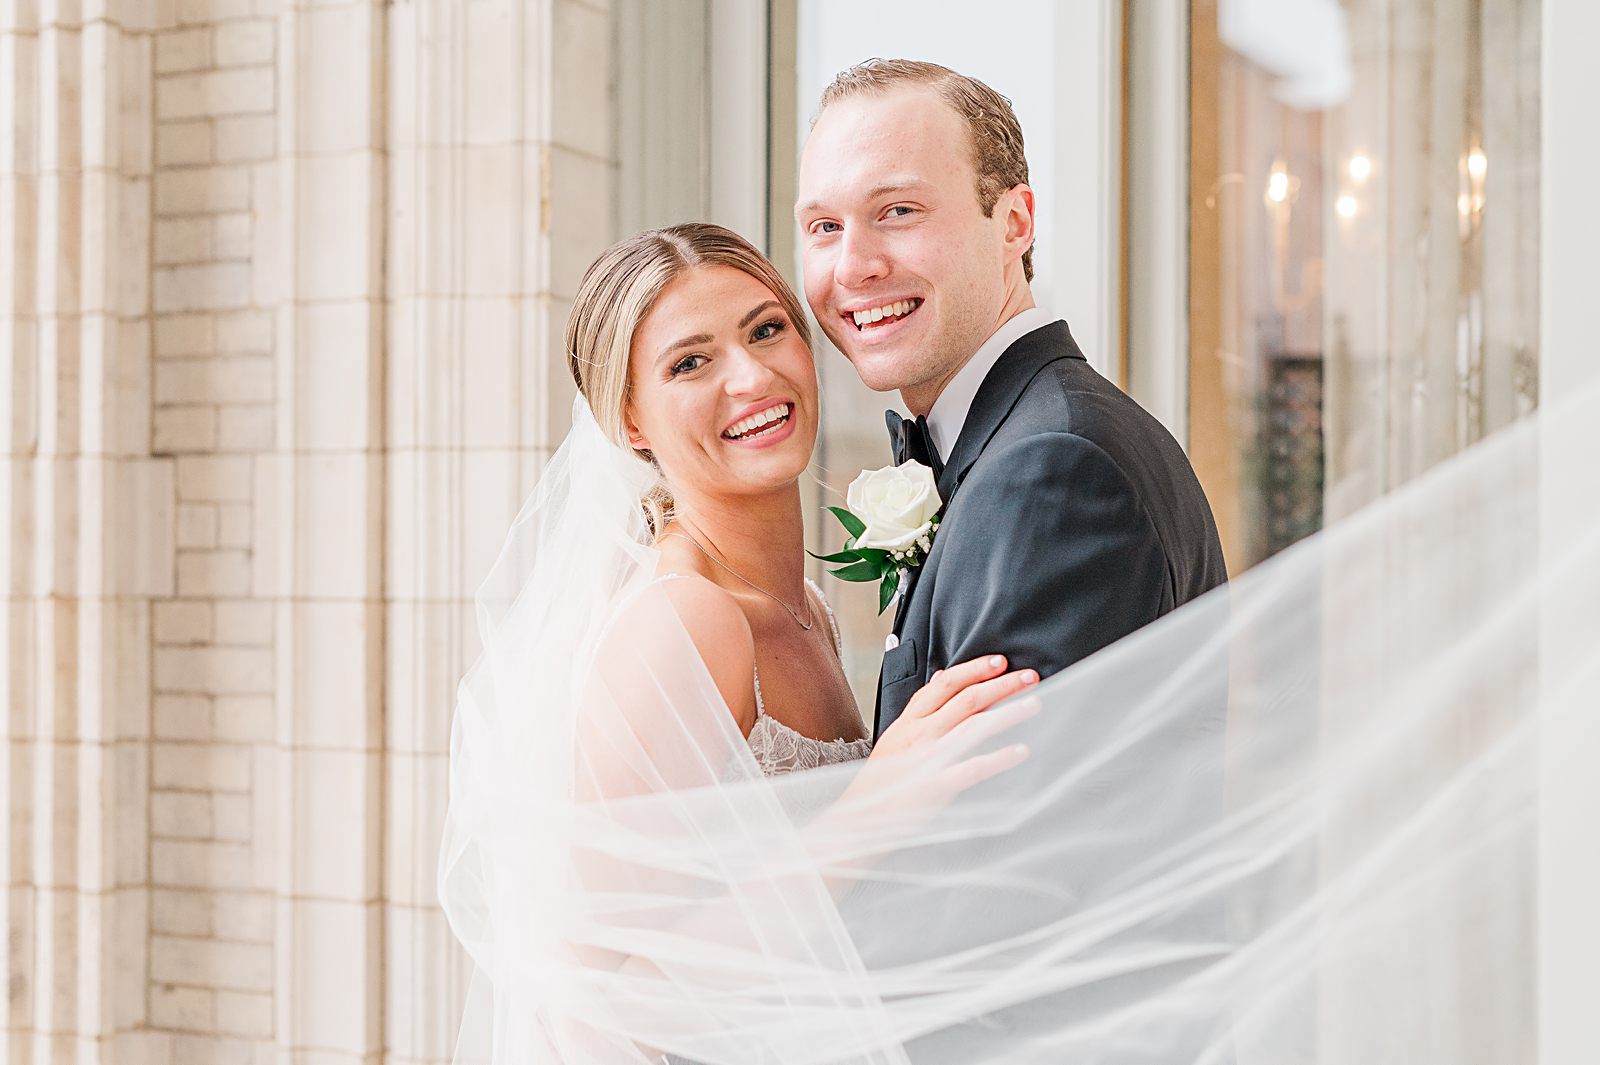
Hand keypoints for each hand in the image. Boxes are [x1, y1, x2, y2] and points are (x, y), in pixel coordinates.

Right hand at [850, 655, 1039, 811]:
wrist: (863, 815)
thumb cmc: (884, 776)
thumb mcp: (897, 733)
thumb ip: (921, 707)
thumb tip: (942, 676)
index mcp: (911, 719)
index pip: (946, 684)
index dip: (975, 669)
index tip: (1001, 661)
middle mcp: (921, 733)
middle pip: (967, 699)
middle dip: (1001, 684)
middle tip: (1031, 676)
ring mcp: (929, 758)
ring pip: (974, 726)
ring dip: (1008, 712)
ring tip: (1035, 704)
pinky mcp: (937, 785)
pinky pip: (973, 768)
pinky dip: (998, 758)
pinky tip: (1020, 751)